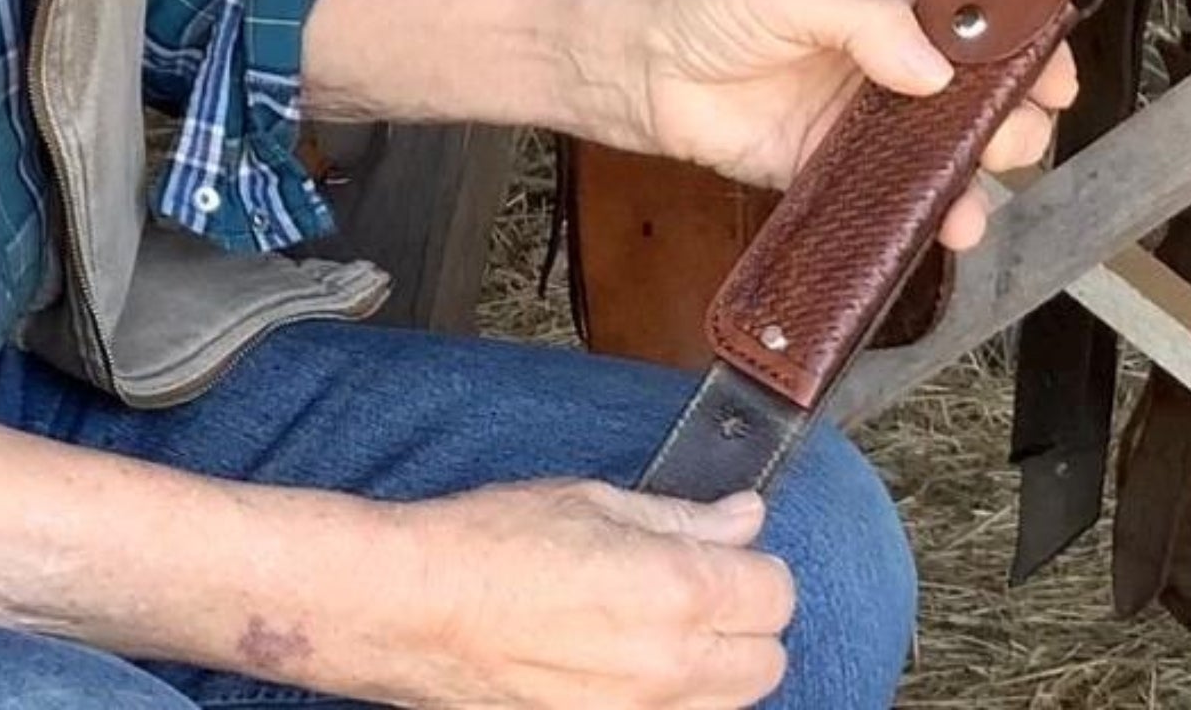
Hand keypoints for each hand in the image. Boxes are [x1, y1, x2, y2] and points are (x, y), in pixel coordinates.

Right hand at [372, 480, 790, 708]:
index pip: (775, 590)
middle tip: (696, 586)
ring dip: (717, 667)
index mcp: (675, 589)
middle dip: (745, 619)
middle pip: (768, 660)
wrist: (416, 610)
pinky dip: (674, 698)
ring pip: (732, 703)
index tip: (726, 550)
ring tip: (659, 626)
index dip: (754, 563)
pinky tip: (629, 662)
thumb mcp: (588, 500)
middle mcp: (672, 665)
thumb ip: (680, 517)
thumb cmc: (490, 543)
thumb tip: (745, 517)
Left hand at [608, 0, 1075, 249]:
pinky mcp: (835, 167)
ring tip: (980, 190)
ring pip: (949, 149)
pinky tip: (948, 224)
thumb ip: (862, 17)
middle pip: (980, 90)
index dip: (1022, 43)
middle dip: (1010, 115)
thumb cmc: (709, 3)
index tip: (1053, 74)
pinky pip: (895, 194)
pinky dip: (928, 213)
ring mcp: (866, 116)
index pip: (975, 15)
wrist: (640, 65)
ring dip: (979, 172)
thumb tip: (930, 67)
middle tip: (1009, 135)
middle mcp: (889, 56)